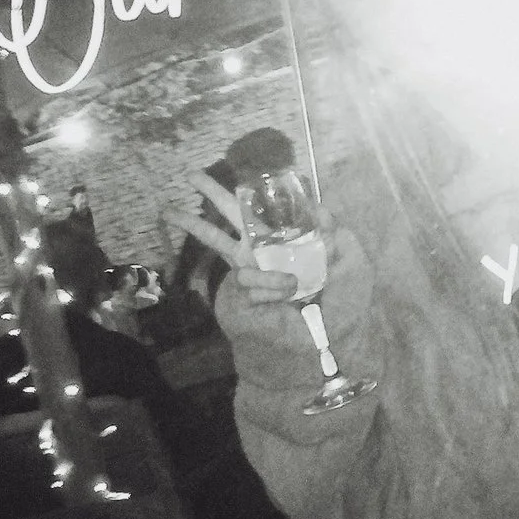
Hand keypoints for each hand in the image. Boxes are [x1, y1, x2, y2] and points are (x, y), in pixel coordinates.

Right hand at [169, 170, 373, 386]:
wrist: (326, 346)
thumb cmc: (340, 307)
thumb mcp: (351, 265)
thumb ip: (337, 235)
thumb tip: (318, 207)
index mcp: (288, 243)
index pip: (270, 212)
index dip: (263, 192)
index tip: (260, 173)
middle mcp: (263, 253)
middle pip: (234, 216)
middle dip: (213, 195)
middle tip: (190, 173)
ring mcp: (246, 273)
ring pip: (218, 241)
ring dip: (194, 224)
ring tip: (168, 210)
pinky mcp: (238, 294)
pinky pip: (249, 278)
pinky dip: (272, 284)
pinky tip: (287, 293)